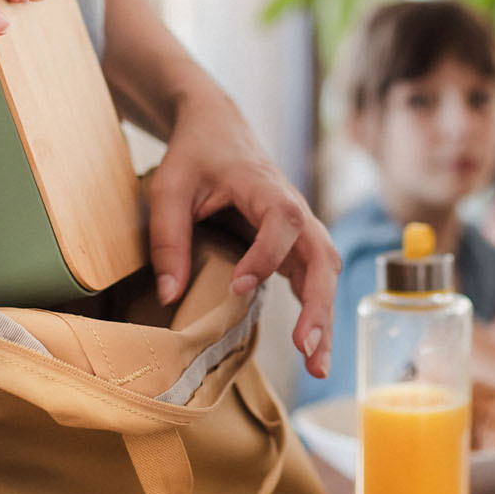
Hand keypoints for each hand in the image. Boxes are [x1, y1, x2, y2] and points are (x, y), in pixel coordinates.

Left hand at [144, 93, 339, 379]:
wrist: (218, 128)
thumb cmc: (195, 155)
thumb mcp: (168, 188)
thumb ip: (168, 239)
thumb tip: (170, 297)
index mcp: (265, 186)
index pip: (282, 221)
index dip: (267, 255)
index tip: (239, 286)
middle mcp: (294, 207)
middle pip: (322, 255)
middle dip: (318, 304)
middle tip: (306, 347)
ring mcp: (299, 227)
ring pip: (326, 273)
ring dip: (325, 318)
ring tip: (318, 365)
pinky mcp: (295, 244)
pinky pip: (315, 278)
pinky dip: (317, 313)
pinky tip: (313, 348)